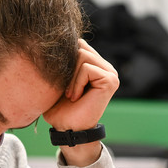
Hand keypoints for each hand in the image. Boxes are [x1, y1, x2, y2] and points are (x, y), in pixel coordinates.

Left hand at [43, 39, 118, 166]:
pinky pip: (86, 69)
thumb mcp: (57, 79)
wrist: (66, 128)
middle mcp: (105, 66)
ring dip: (70, 78)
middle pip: (79, 47)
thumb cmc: (59, 107)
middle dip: (66, 68)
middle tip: (65, 91)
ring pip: (82, 56)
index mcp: (95, 64)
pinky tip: (76, 97)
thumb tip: (59, 38)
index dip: (64, 58)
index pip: (78, 44)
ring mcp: (110, 73)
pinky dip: (76, 83)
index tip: (60, 81)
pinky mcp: (110, 80)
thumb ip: (63, 60)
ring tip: (70, 94)